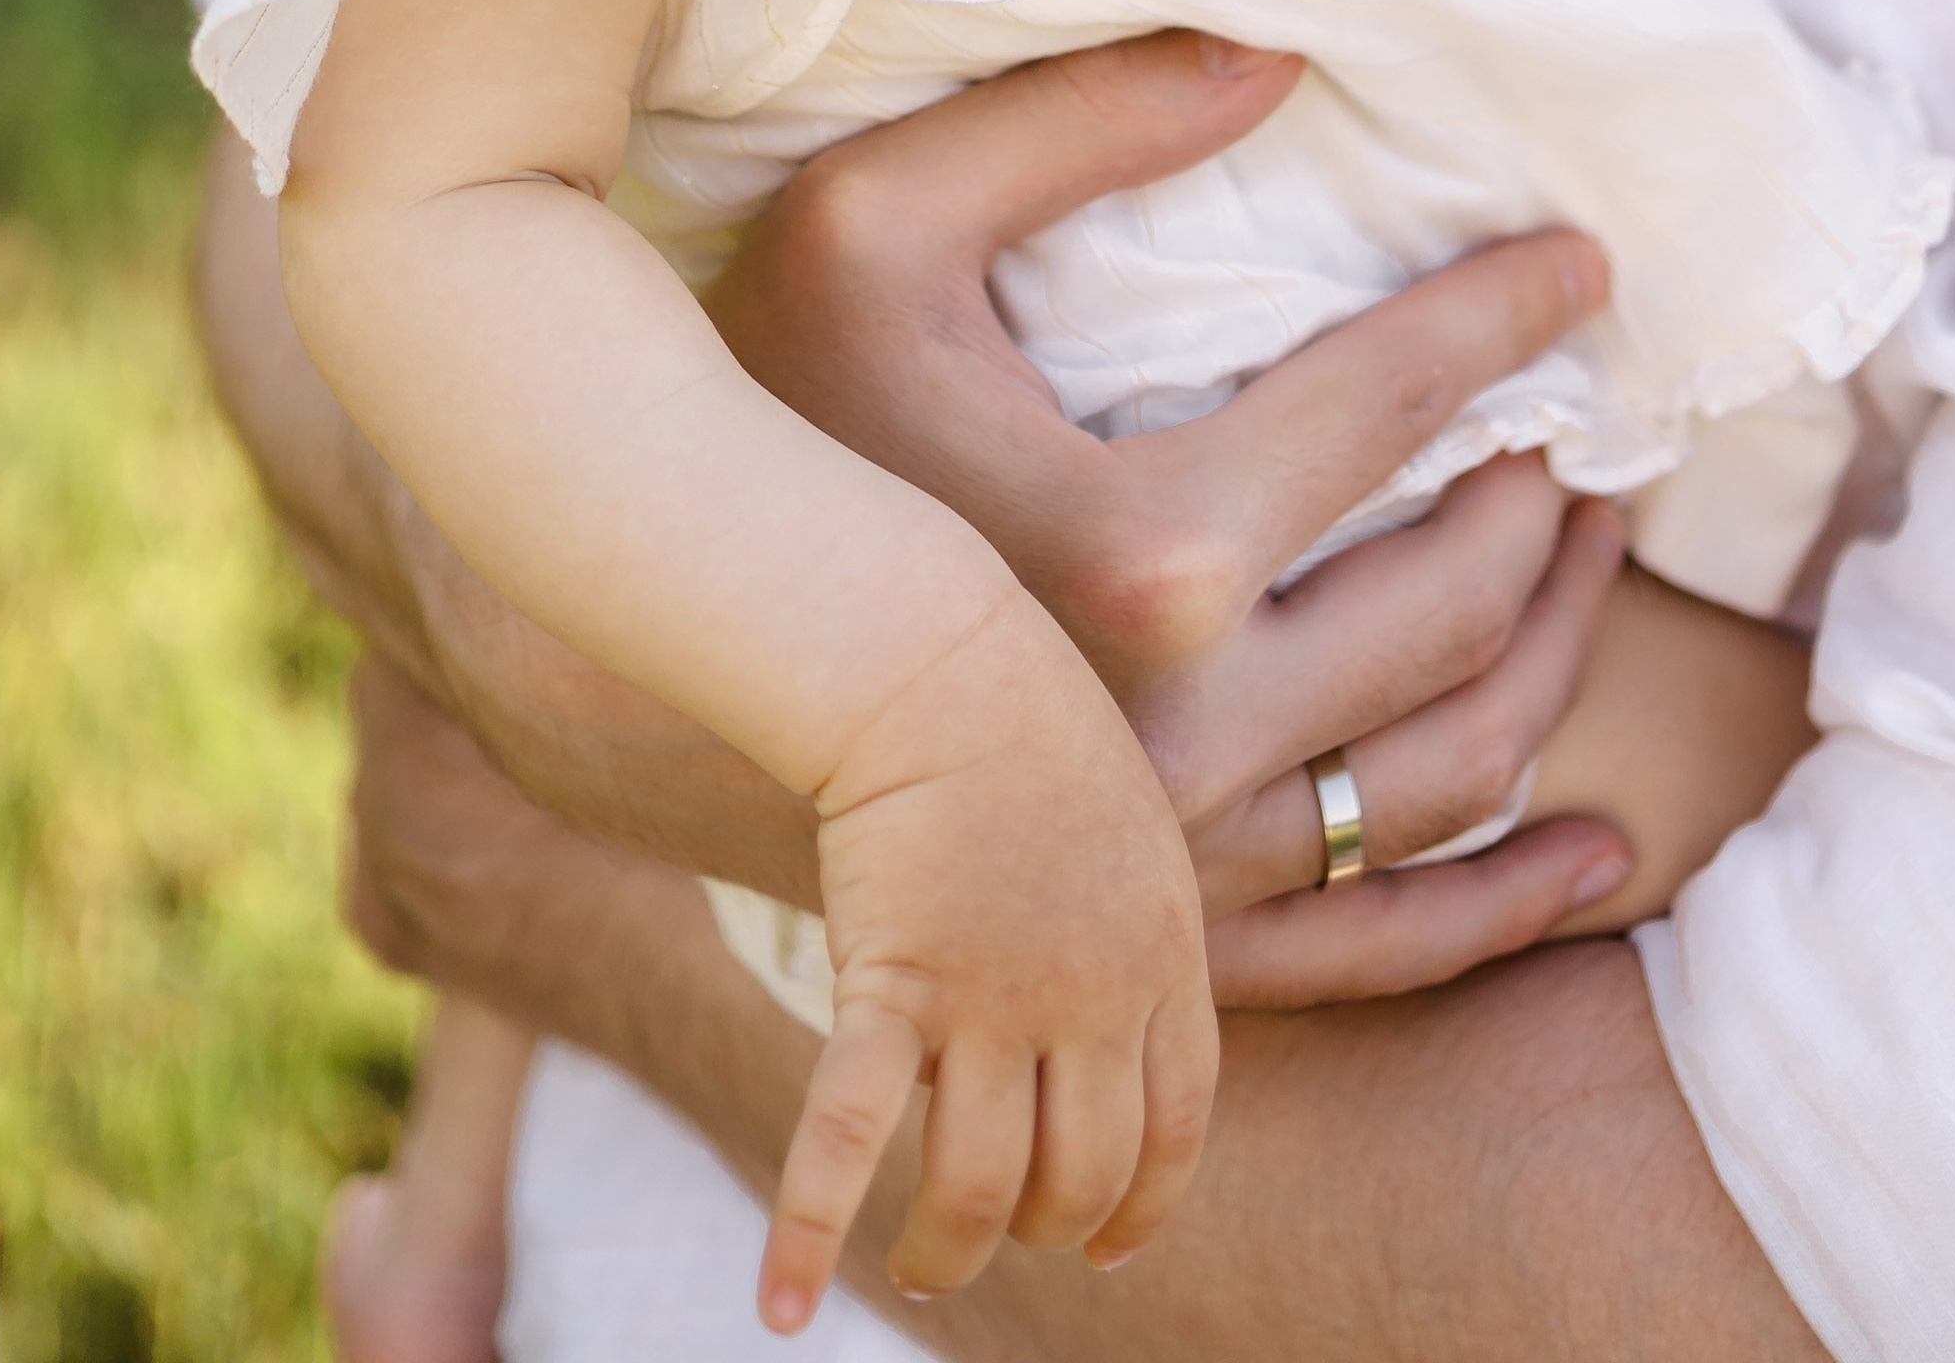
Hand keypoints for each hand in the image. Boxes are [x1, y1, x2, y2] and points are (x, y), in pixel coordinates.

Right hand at [708, 33, 1633, 995]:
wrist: (639, 656)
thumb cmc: (761, 410)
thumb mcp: (872, 217)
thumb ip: (1075, 118)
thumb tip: (1278, 56)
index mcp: (1141, 555)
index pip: (1392, 410)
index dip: (1503, 319)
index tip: (1584, 264)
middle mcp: (1184, 741)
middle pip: (1458, 604)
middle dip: (1550, 498)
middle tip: (1586, 416)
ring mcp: (1180, 870)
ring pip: (1453, 772)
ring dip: (1555, 654)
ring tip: (1586, 553)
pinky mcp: (1164, 953)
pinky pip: (1388, 949)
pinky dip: (1512, 901)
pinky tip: (1598, 844)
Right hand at [767, 589, 1216, 1333]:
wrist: (932, 656)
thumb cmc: (1022, 720)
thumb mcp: (1127, 824)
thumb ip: (1134, 931)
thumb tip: (1114, 1027)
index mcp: (1164, 952)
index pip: (1172, 1127)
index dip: (1142, 1201)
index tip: (1111, 1246)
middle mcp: (1091, 995)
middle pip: (1076, 1173)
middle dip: (1039, 1229)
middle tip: (997, 1236)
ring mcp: (991, 998)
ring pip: (974, 1186)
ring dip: (944, 1251)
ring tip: (920, 1271)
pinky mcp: (890, 986)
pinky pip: (845, 1138)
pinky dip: (806, 1232)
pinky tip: (782, 1309)